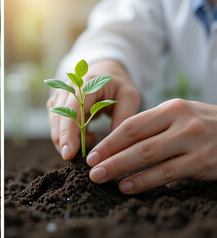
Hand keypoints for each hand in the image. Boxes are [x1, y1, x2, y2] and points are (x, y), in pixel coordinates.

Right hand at [47, 60, 140, 159]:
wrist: (105, 72)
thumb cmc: (118, 86)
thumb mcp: (130, 97)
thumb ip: (123, 118)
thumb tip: (113, 144)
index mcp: (85, 84)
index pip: (72, 111)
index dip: (68, 134)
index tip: (69, 154)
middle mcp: (67, 88)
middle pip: (58, 120)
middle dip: (65, 142)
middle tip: (79, 158)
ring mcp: (59, 96)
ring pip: (54, 125)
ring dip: (71, 140)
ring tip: (94, 138)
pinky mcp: (55, 105)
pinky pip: (56, 126)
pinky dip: (70, 137)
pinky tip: (88, 134)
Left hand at [87, 99, 216, 193]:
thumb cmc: (203, 125)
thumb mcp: (180, 116)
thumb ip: (152, 125)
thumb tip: (115, 143)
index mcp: (171, 108)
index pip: (132, 125)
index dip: (109, 140)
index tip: (92, 154)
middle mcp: (182, 122)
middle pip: (137, 141)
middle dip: (110, 156)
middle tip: (91, 169)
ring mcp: (193, 142)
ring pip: (148, 157)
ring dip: (121, 169)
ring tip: (102, 178)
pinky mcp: (202, 162)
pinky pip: (167, 173)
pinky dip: (143, 181)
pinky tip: (127, 187)